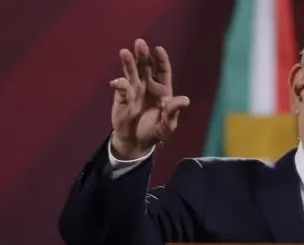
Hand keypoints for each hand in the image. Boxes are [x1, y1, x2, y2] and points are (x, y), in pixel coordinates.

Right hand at [109, 39, 189, 158]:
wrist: (136, 142)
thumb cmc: (154, 132)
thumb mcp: (167, 126)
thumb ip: (174, 112)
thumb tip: (185, 100)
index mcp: (162, 90)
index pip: (162, 71)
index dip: (161, 60)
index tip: (158, 49)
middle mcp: (147, 85)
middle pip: (145, 66)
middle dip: (143, 55)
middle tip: (139, 42)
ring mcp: (133, 90)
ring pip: (131, 72)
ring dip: (128, 62)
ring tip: (124, 52)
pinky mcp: (121, 98)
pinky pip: (120, 88)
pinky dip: (119, 84)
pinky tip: (118, 83)